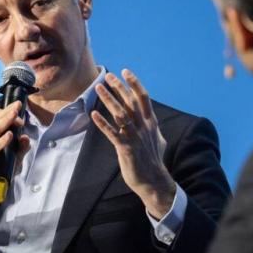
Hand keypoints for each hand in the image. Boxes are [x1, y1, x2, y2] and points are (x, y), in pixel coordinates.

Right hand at [0, 101, 29, 226]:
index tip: (19, 107)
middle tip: (18, 106)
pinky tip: (9, 136)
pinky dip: (0, 142)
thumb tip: (25, 137)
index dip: (7, 112)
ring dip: (4, 123)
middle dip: (7, 113)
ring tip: (15, 116)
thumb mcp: (11, 159)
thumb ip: (19, 148)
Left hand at [92, 70, 176, 218]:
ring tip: (99, 87)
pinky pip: (113, 133)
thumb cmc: (154, 161)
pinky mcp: (126, 148)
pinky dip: (103, 123)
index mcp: (151, 123)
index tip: (125, 71)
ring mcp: (135, 137)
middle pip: (130, 101)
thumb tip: (154, 123)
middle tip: (108, 76)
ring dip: (109, 99)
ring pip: (121, 114)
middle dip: (119, 87)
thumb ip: (154, 129)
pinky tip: (93, 114)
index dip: (134, 83)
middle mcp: (144, 127)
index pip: (143, 97)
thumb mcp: (158, 140)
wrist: (153, 181)